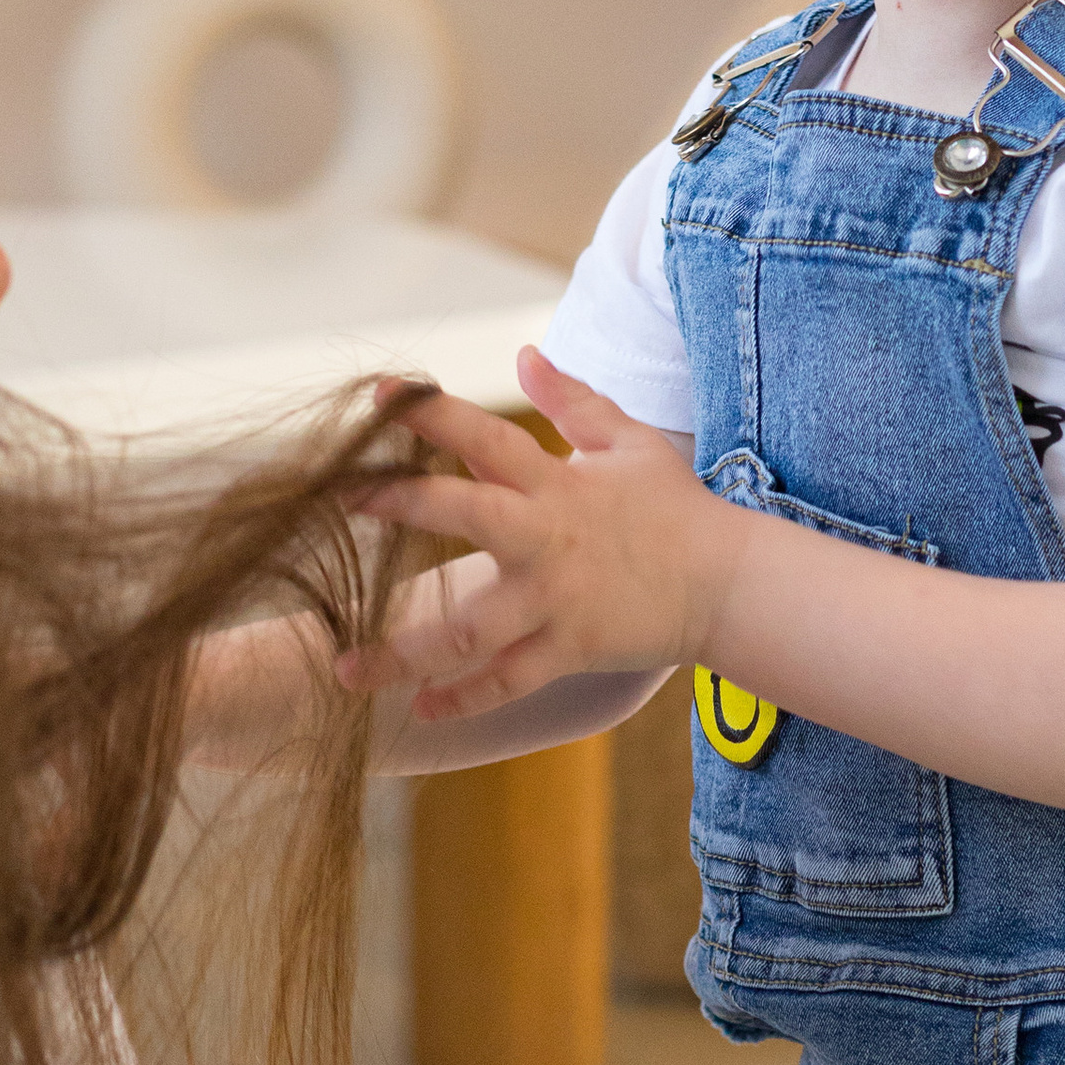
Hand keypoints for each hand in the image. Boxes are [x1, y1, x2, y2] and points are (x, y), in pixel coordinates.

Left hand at [342, 350, 708, 718]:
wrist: (729, 584)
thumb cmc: (674, 507)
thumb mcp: (628, 442)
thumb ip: (573, 400)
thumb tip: (523, 354)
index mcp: (558, 483)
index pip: (485, 438)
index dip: (431, 414)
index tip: (376, 396)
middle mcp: (549, 540)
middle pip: (464, 517)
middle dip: (398, 506)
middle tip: (336, 503)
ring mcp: (557, 601)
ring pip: (469, 628)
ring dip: (403, 650)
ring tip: (344, 668)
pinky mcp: (570, 650)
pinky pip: (507, 682)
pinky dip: (464, 699)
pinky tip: (421, 710)